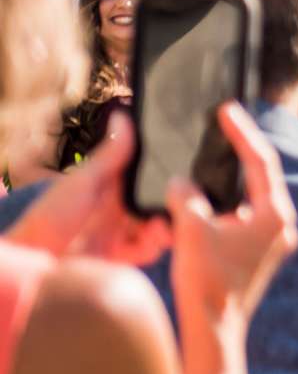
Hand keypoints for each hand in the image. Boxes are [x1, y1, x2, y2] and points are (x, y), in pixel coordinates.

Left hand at [3, 113, 172, 265]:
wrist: (37, 258)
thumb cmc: (52, 214)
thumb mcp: (84, 180)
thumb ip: (109, 154)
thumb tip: (123, 115)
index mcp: (111, 185)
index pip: (146, 175)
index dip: (167, 174)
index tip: (183, 175)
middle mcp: (118, 207)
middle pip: (157, 201)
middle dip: (172, 204)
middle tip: (180, 205)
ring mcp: (121, 231)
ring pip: (158, 226)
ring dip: (166, 226)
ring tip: (163, 226)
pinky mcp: (123, 255)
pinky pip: (149, 250)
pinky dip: (155, 246)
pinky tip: (154, 240)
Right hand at [166, 105, 297, 331]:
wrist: (214, 329)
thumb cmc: (209, 282)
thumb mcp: (192, 228)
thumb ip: (188, 196)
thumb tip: (183, 183)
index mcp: (276, 215)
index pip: (262, 161)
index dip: (242, 132)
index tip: (228, 110)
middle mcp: (281, 226)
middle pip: (260, 177)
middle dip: (238, 152)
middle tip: (222, 125)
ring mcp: (272, 241)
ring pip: (249, 198)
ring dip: (228, 181)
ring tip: (208, 159)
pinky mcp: (258, 253)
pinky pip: (241, 217)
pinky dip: (223, 205)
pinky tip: (201, 200)